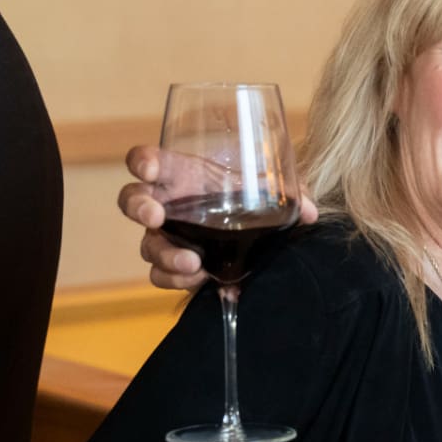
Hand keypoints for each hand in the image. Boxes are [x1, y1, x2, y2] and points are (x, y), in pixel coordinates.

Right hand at [120, 144, 318, 290]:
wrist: (255, 238)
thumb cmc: (253, 201)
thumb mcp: (273, 193)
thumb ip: (293, 195)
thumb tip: (310, 212)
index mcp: (182, 175)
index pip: (148, 160)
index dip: (142, 161)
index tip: (149, 168)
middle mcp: (167, 204)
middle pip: (131, 200)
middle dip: (138, 206)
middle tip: (156, 216)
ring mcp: (166, 236)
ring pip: (147, 245)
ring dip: (165, 255)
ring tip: (193, 263)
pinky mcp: (173, 266)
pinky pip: (160, 275)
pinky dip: (177, 280)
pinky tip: (201, 281)